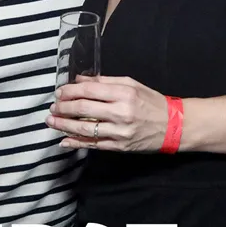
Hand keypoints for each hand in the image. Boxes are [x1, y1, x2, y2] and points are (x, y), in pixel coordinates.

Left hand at [46, 76, 168, 151]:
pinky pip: (93, 145)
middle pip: (83, 109)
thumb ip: (104, 82)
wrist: (174, 126)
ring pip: (85, 129)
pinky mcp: (119, 147)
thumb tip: (79, 80)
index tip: (60, 92)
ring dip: (64, 125)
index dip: (70, 91)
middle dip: (63, 108)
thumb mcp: (131, 84)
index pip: (89, 91)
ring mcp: (119, 132)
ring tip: (51, 122)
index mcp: (124, 93)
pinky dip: (76, 143)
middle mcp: (121, 113)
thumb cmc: (152, 102)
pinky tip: (63, 140)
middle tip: (53, 106)